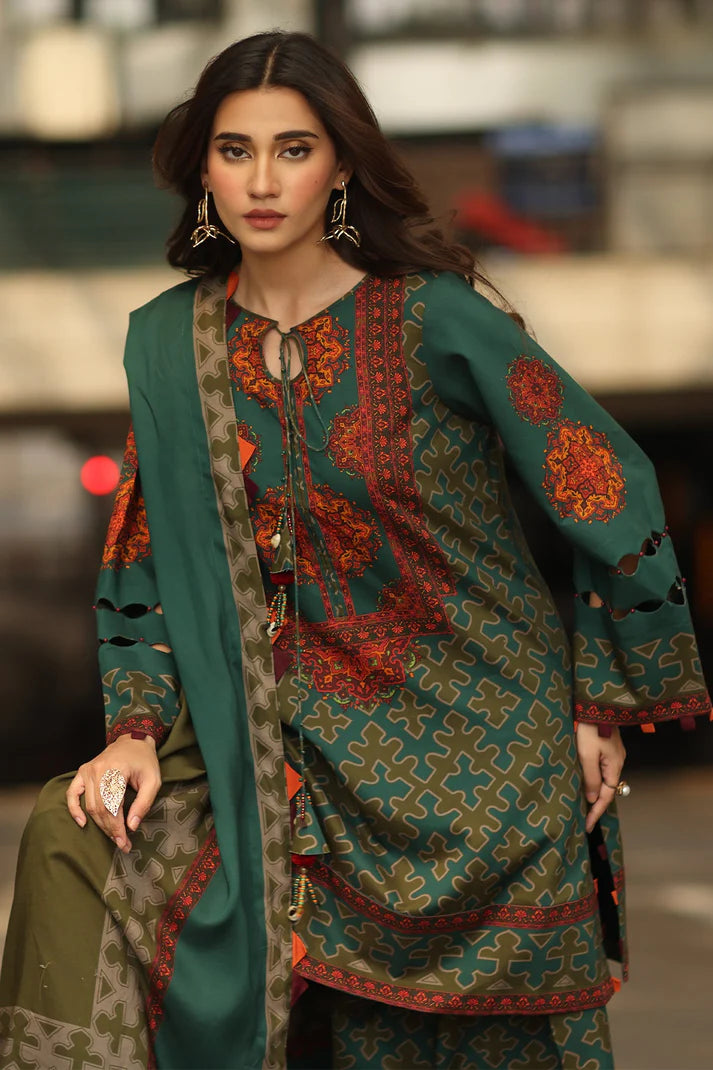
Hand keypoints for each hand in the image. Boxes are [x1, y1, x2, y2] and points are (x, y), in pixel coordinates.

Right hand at [66, 734, 160, 852]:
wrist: (133, 741)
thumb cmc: (144, 761)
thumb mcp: (153, 781)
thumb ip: (143, 803)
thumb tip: (132, 826)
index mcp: (115, 770)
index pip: (112, 806)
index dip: (117, 828)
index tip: (125, 843)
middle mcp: (97, 770)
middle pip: (99, 808)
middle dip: (110, 829)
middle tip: (121, 843)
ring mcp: (87, 770)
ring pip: (89, 805)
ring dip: (99, 824)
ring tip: (112, 836)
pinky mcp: (82, 772)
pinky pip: (72, 793)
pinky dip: (74, 809)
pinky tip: (82, 823)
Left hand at [575, 722, 625, 833]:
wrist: (595, 706)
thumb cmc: (590, 729)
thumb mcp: (587, 754)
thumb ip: (590, 777)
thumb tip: (593, 798)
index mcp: (614, 766)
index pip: (606, 796)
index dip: (596, 812)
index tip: (587, 826)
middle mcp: (617, 762)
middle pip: (606, 789)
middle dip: (595, 804)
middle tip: (583, 818)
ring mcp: (613, 754)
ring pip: (603, 779)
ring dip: (593, 790)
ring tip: (580, 803)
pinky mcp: (607, 747)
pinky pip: (601, 769)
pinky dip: (593, 778)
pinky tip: (584, 781)